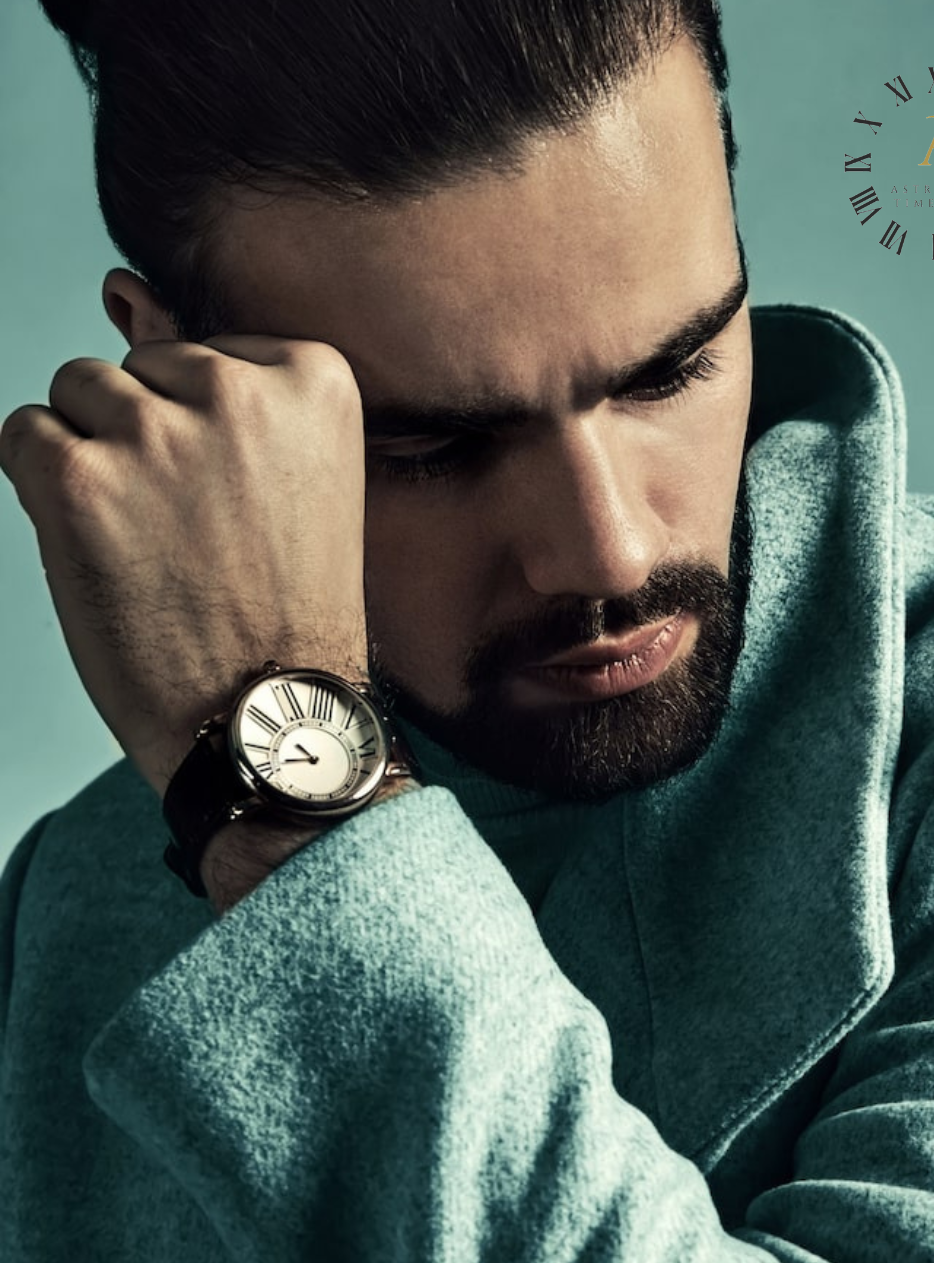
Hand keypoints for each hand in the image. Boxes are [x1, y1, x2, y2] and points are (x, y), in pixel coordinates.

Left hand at [0, 336, 368, 797]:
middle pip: (139, 368)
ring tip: (150, 544)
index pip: (206, 355)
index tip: (237, 505)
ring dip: (96, 460)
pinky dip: (44, 490)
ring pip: (77, 391)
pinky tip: (101, 550)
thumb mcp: (295, 474)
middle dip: (149, 439)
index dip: (206, 437)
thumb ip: (219, 380)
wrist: (270, 713)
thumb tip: (122, 290)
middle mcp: (237, 388)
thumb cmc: (285, 605)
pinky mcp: (79, 478)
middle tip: (194, 535)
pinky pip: (23, 434)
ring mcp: (156, 430)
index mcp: (315, 377)